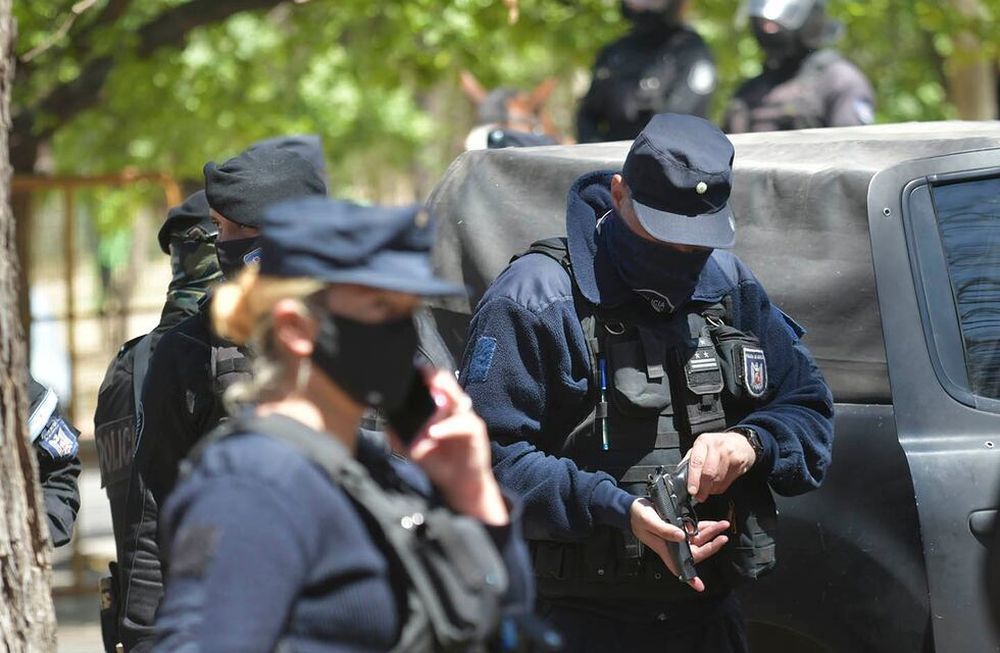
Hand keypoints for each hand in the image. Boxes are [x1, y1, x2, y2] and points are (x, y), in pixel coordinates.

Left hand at [406, 369, 507, 525]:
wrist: (459, 485)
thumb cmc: (440, 463)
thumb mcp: (414, 449)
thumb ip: (399, 436)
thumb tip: (384, 424)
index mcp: (442, 409)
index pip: (435, 384)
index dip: (424, 376)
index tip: (410, 371)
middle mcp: (455, 409)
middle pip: (448, 384)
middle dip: (435, 377)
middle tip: (422, 374)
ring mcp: (466, 418)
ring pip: (457, 399)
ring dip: (443, 397)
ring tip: (428, 397)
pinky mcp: (476, 432)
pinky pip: (462, 424)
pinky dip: (447, 427)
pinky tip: (433, 432)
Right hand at [629, 498, 729, 592]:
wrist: (631, 508)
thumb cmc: (638, 517)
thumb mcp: (649, 521)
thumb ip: (665, 530)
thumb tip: (682, 536)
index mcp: (666, 549)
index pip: (680, 567)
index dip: (690, 578)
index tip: (700, 587)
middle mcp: (673, 546)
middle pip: (696, 551)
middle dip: (712, 544)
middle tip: (723, 536)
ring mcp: (676, 537)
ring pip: (698, 539)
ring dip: (711, 533)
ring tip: (722, 524)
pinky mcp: (677, 528)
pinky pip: (694, 530)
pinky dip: (703, 527)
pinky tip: (711, 523)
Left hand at [685, 431, 756, 502]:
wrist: (740, 443)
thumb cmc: (717, 445)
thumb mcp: (701, 446)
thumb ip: (690, 460)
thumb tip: (681, 475)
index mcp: (704, 441)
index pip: (697, 462)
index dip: (693, 478)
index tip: (692, 490)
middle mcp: (717, 447)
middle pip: (708, 473)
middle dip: (702, 488)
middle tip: (699, 496)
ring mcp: (730, 455)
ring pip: (718, 480)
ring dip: (711, 490)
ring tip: (707, 491)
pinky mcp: (739, 463)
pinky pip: (727, 482)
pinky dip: (720, 488)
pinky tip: (716, 485)